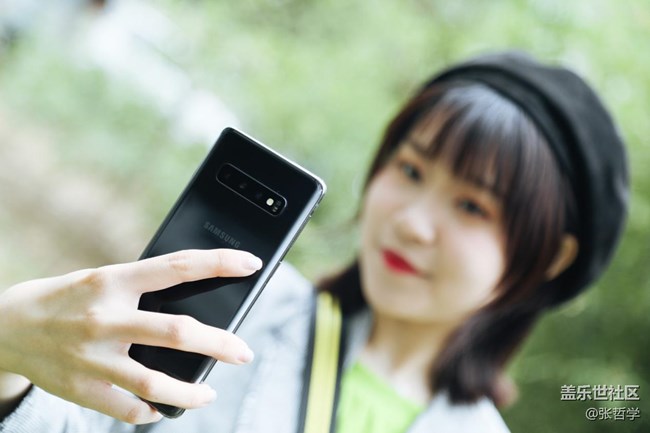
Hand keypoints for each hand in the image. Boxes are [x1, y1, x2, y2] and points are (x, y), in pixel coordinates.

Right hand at [0, 249, 261, 423]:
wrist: (8, 325)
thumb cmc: (68, 297)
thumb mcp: (104, 279)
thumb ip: (144, 289)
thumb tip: (196, 305)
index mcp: (114, 281)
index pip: (177, 267)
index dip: (218, 264)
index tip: (250, 264)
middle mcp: (106, 318)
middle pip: (176, 332)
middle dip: (219, 344)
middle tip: (244, 352)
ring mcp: (94, 357)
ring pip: (155, 383)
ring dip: (191, 394)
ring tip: (209, 394)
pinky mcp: (82, 389)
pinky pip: (129, 410)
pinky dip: (152, 412)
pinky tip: (163, 409)